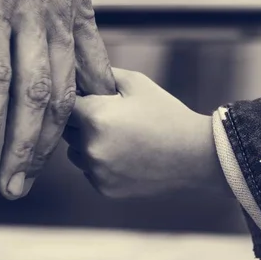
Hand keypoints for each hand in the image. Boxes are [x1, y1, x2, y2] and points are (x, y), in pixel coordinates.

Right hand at [0, 0, 114, 199]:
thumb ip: (70, 19)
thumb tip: (77, 53)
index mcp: (75, 13)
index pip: (85, 79)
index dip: (77, 120)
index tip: (69, 150)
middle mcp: (58, 20)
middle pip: (61, 99)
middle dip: (48, 148)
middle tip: (29, 183)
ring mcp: (26, 18)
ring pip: (33, 95)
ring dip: (23, 145)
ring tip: (11, 182)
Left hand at [63, 68, 231, 198]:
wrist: (194, 155)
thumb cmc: (166, 114)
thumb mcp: (137, 83)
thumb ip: (103, 74)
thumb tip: (80, 71)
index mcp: (95, 116)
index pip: (66, 103)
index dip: (78, 98)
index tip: (90, 96)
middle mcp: (90, 146)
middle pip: (67, 128)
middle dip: (81, 120)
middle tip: (109, 116)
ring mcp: (96, 170)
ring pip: (74, 152)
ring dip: (86, 143)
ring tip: (117, 136)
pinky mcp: (104, 188)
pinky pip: (89, 170)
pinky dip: (99, 162)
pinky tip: (124, 154)